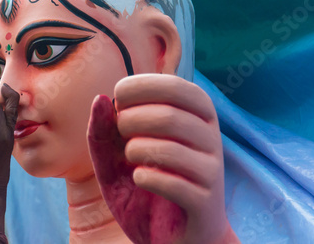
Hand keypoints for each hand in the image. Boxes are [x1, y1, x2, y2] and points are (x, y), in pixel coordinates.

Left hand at [87, 74, 238, 243]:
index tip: (119, 104)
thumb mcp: (114, 156)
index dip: (137, 89)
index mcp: (195, 112)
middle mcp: (210, 135)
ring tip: (131, 158)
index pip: (172, 85)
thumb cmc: (145, 183)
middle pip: (169, 115)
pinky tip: (140, 179)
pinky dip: (146, 179)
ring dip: (136, 151)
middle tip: (122, 135)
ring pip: (171, 149)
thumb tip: (101, 99)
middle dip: (131, 121)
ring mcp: (212, 168)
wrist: (175, 234)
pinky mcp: (207, 201)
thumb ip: (104, 129)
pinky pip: (174, 184)